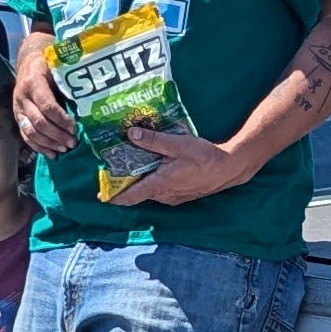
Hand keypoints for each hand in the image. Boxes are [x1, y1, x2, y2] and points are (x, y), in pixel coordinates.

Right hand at [12, 40, 79, 155]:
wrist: (28, 64)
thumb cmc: (48, 66)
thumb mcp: (57, 67)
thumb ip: (68, 82)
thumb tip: (88, 101)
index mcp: (33, 83)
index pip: (47, 106)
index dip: (62, 120)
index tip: (75, 128)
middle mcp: (22, 97)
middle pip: (39, 122)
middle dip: (57, 135)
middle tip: (73, 143)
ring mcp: (17, 109)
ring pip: (31, 132)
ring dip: (49, 143)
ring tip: (64, 149)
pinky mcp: (17, 118)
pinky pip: (26, 136)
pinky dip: (39, 147)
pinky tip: (52, 154)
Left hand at [108, 124, 251, 209]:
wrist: (229, 168)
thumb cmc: (204, 157)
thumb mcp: (176, 144)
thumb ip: (152, 140)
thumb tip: (130, 133)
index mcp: (159, 185)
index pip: (130, 197)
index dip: (114, 196)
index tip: (101, 195)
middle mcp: (164, 196)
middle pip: (138, 193)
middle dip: (126, 183)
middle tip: (114, 170)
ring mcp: (173, 198)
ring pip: (150, 191)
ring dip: (141, 181)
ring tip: (133, 165)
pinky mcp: (181, 195)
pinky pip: (161, 190)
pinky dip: (153, 181)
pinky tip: (155, 168)